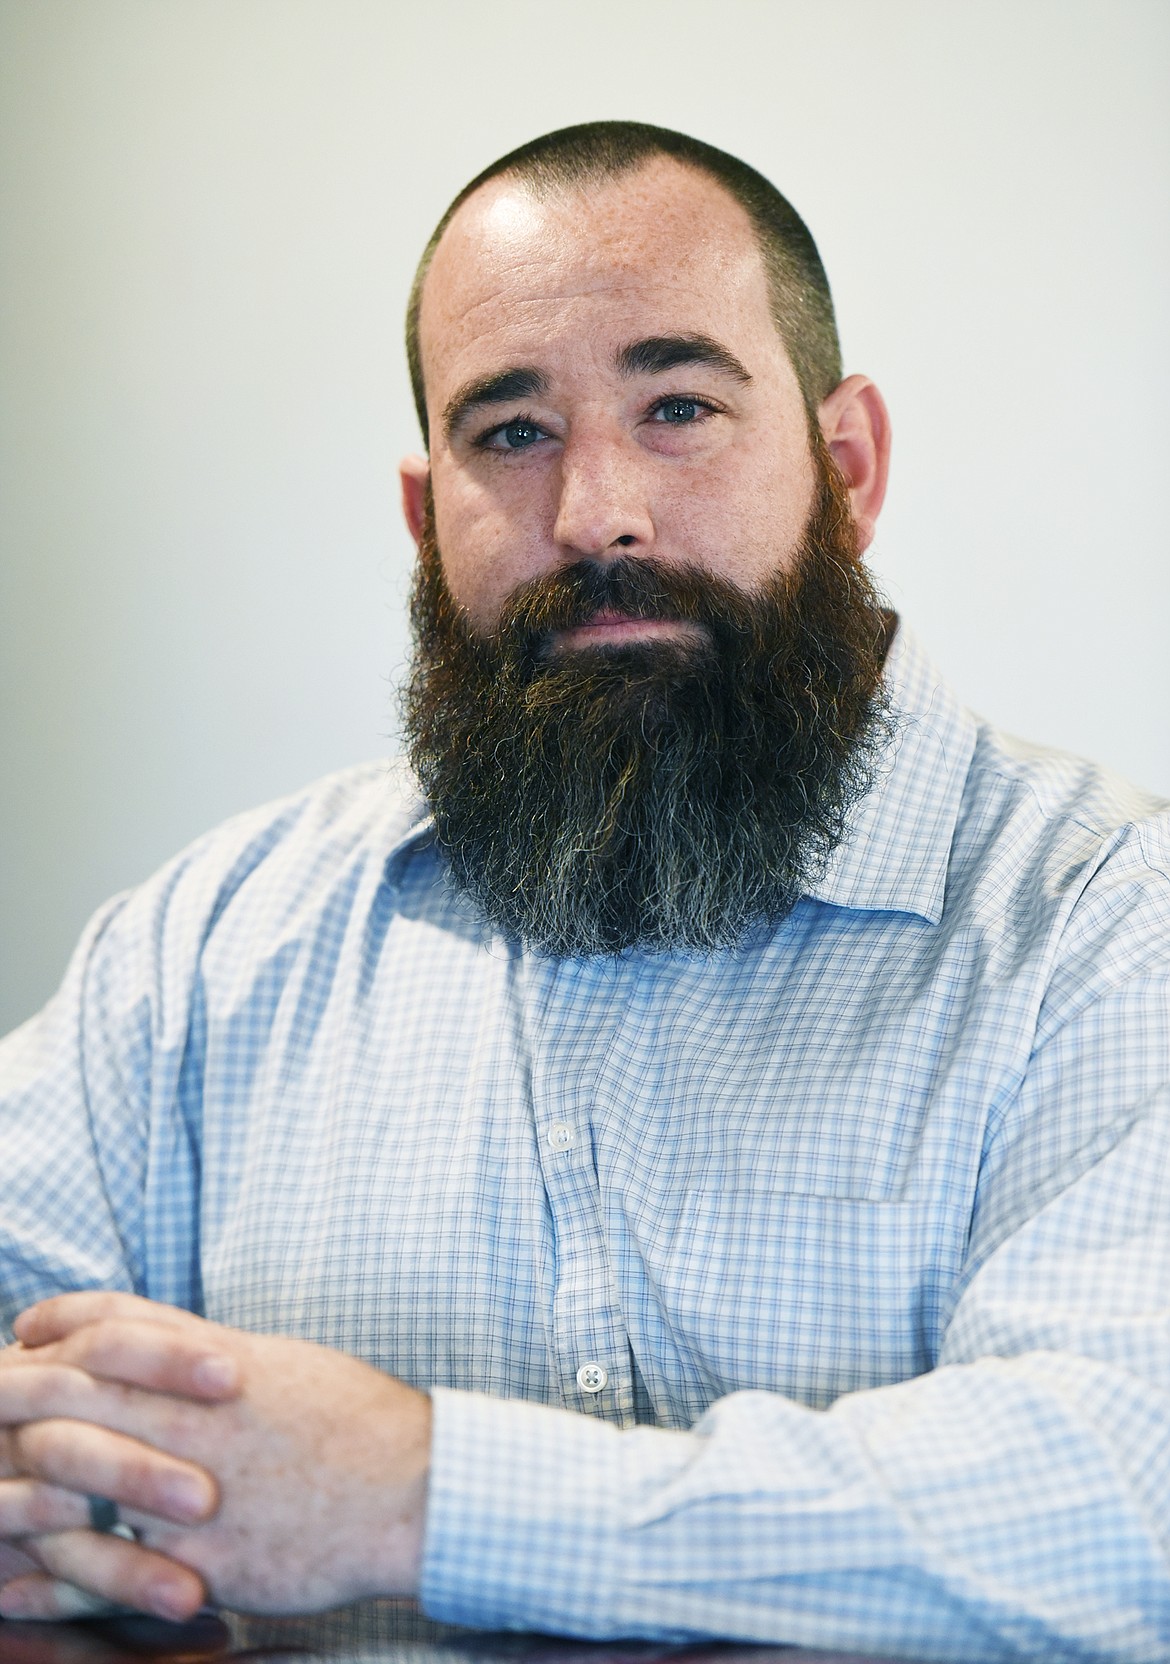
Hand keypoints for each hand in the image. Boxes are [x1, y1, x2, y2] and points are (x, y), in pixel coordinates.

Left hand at [0, 1295, 432, 1620]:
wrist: (411, 1491)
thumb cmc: (355, 1421)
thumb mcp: (284, 1364)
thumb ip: (217, 1356)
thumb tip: (169, 1344)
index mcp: (217, 1365)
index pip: (115, 1326)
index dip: (60, 1322)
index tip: (25, 1328)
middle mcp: (196, 1420)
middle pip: (79, 1394)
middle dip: (22, 1397)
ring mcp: (195, 1492)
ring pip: (79, 1482)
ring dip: (24, 1486)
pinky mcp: (203, 1562)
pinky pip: (110, 1571)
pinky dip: (55, 1577)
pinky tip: (20, 1583)